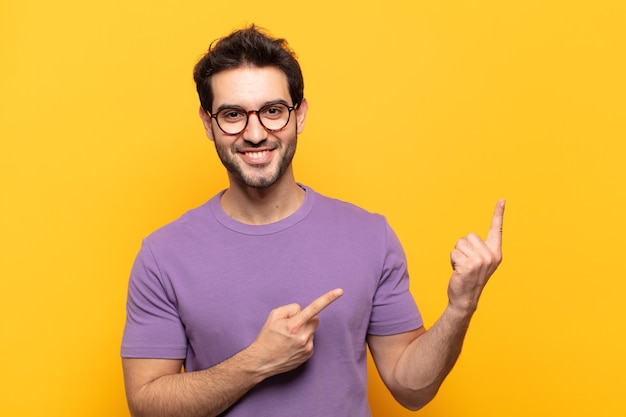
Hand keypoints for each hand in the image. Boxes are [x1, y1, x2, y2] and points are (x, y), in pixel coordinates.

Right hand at [251, 288, 343, 376]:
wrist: (261, 361)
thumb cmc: (267, 337)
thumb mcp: (273, 316)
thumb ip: (291, 309)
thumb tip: (302, 311)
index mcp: (294, 325)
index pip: (314, 308)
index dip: (328, 298)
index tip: (340, 291)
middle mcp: (303, 336)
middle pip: (315, 319)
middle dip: (307, 319)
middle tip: (292, 325)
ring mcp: (307, 347)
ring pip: (313, 330)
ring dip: (305, 330)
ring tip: (290, 338)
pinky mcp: (308, 354)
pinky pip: (311, 340)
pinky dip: (304, 340)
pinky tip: (292, 345)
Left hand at [447, 200, 504, 314]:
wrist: (466, 298)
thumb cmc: (470, 278)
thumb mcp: (480, 262)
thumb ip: (479, 249)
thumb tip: (470, 239)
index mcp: (496, 253)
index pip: (496, 230)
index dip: (498, 214)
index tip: (502, 200)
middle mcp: (491, 256)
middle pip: (469, 237)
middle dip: (462, 248)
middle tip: (466, 263)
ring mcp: (481, 261)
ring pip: (459, 245)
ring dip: (457, 255)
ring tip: (462, 268)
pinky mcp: (469, 266)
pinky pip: (454, 254)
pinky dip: (452, 262)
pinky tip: (458, 272)